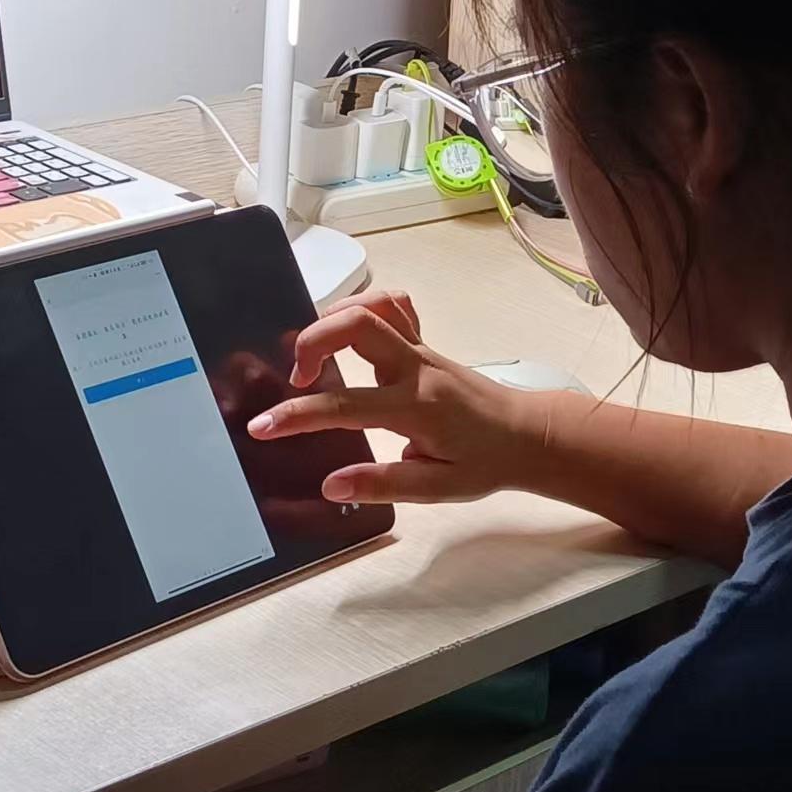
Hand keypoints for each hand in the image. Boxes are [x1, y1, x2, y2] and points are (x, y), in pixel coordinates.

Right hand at [247, 289, 549, 503]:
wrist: (529, 435)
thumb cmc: (486, 462)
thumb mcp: (437, 487)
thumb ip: (383, 484)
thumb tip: (331, 485)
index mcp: (416, 406)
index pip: (345, 406)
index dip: (297, 416)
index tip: (263, 427)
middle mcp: (416, 367)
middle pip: (357, 323)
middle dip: (312, 340)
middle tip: (298, 378)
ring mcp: (421, 348)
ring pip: (374, 304)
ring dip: (334, 318)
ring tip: (316, 354)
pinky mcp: (424, 342)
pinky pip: (393, 306)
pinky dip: (363, 308)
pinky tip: (348, 335)